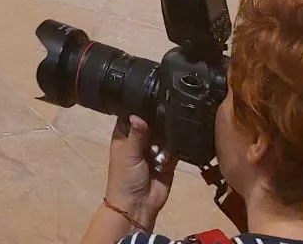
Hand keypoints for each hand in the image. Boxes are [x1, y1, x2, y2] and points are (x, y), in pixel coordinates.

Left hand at [103, 116, 175, 232]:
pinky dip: (177, 148)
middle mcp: (140, 139)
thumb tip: (138, 114)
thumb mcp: (128, 153)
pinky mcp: (169, 161)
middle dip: (160, 122)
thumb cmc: (125, 177)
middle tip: (167, 118)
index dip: (141, 107)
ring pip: (166, 134)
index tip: (153, 98)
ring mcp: (156, 149)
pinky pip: (176, 149)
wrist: (138, 205)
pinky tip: (177, 147)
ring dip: (169, 137)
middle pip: (153, 123)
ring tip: (167, 142)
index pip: (133, 113)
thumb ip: (137, 134)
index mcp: (125, 134)